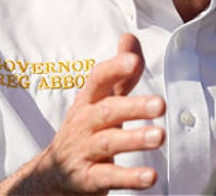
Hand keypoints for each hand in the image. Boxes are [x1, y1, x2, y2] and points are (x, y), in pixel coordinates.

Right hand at [0, 33, 165, 194]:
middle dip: (134, 107)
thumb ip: (120, 73)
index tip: (135, 62)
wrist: (54, 173)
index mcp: (88, 100)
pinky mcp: (88, 179)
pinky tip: (151, 177)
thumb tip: (130, 36)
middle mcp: (84, 122)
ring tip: (160, 136)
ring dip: (135, 139)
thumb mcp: (100, 100)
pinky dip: (129, 177)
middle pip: (108, 111)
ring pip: (109, 143)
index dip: (115, 69)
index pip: (98, 79)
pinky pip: (109, 177)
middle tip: (161, 104)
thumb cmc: (87, 128)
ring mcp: (84, 151)